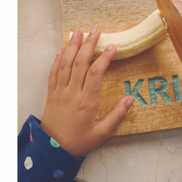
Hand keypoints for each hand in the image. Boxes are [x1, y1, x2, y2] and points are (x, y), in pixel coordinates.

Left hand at [40, 28, 133, 157]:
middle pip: (80, 63)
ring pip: (66, 64)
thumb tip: (130, 99)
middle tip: (95, 30)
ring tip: (78, 32)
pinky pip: (53, 73)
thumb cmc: (79, 141)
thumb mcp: (102, 133)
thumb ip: (117, 115)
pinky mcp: (51, 94)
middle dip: (88, 44)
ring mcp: (60, 92)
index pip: (96, 73)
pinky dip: (57, 59)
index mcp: (87, 101)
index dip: (104, 58)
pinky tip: (62, 49)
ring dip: (72, 46)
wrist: (52, 151)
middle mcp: (72, 93)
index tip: (112, 47)